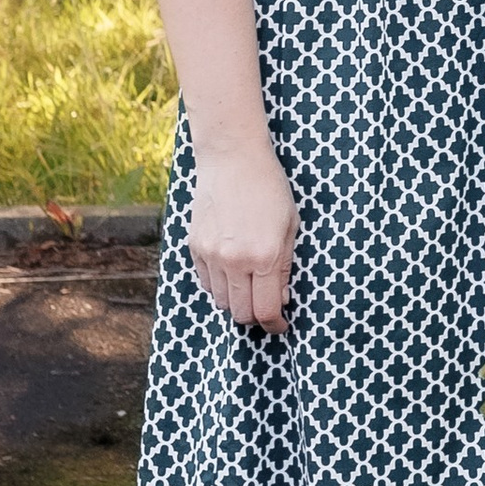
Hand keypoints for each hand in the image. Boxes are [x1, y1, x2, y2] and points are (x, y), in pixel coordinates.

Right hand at [189, 141, 299, 331]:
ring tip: (250, 286)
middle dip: (256, 316)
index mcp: (264, 256)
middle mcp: (234, 261)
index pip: (266, 310)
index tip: (281, 325)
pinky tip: (232, 272)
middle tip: (267, 307)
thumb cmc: (269, 189)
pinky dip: (219, 286)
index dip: (276, 325)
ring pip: (221, 301)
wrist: (232, 160)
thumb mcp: (290, 226)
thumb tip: (280, 300)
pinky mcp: (194, 247)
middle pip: (241, 313)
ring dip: (237, 302)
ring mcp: (211, 255)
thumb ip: (285, 267)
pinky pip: (205, 283)